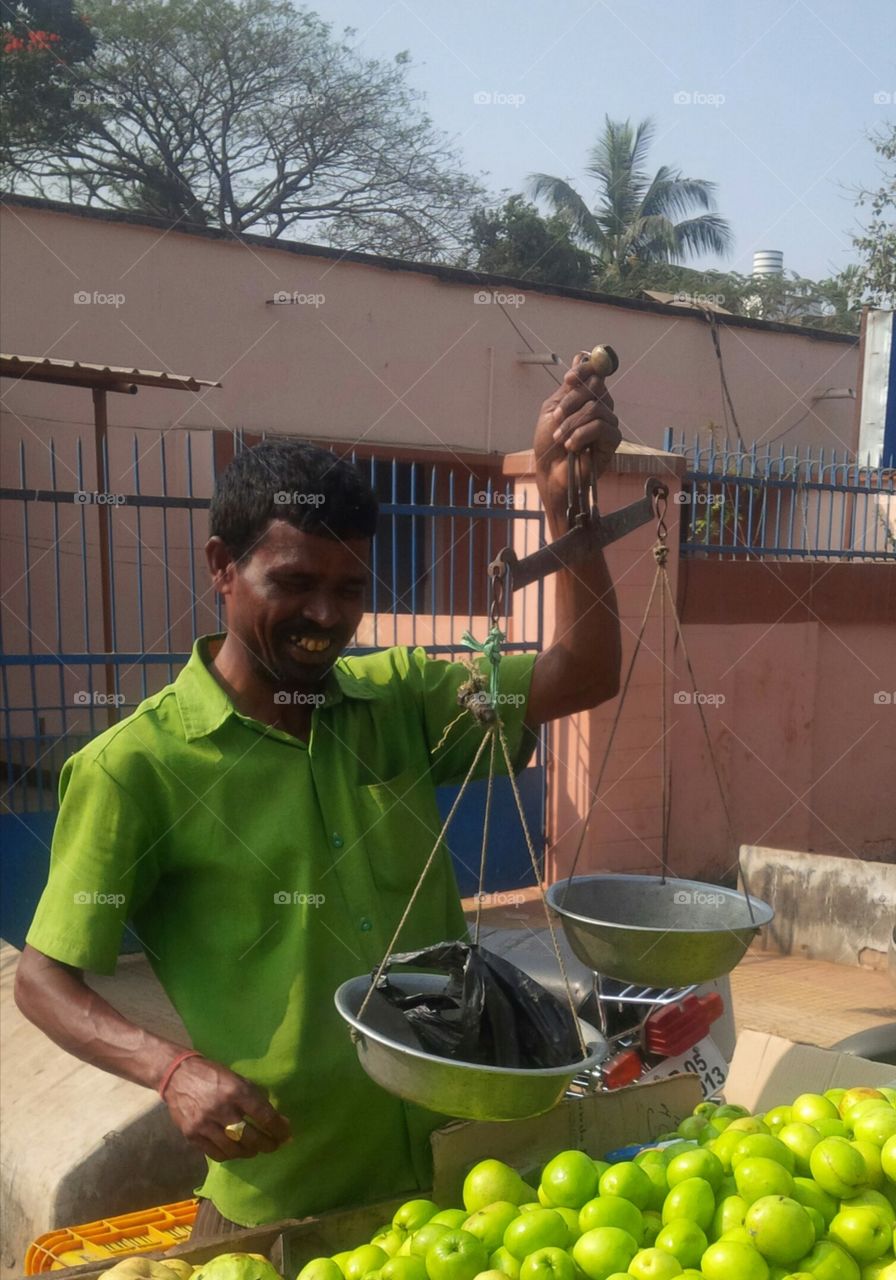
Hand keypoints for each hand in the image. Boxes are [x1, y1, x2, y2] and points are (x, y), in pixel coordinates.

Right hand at [163, 1054, 291, 1161]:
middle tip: (274, 1145)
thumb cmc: (212, 1074)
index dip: (278, 1128)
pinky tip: (236, 1151)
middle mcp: (221, 1109)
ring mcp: (205, 1125)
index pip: (263, 1115)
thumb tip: (275, 1118)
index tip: (286, 1134)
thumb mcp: (236, 1078)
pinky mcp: (192, 1135)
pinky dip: (230, 1155)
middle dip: (267, 1144)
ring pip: (234, 1150)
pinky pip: (216, 1154)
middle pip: (250, 1137)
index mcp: (235, 1090)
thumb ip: (253, 1097)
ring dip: (249, 1152)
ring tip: (255, 1149)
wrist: (177, 1075)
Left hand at [533, 351, 621, 528]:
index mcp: (585, 397)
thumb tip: (581, 354)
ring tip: (559, 438)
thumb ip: (568, 387)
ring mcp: (607, 423)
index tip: (569, 378)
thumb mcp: (553, 410)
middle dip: (572, 401)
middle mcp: (600, 406)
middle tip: (556, 417)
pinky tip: (572, 447)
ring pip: (596, 407)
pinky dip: (582, 435)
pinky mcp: (612, 440)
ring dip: (572, 422)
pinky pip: (602, 427)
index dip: (586, 369)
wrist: (550, 473)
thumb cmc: (548, 445)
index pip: (595, 372)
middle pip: (597, 386)